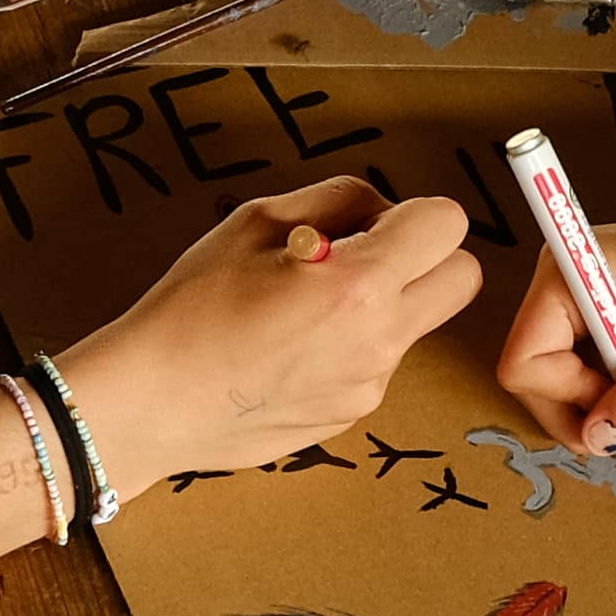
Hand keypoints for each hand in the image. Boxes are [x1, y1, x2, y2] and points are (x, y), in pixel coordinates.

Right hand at [61, 178, 482, 479]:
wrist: (153, 404)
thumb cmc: (191, 309)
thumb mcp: (254, 221)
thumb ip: (334, 200)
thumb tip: (377, 210)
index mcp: (359, 284)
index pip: (448, 225)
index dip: (415, 213)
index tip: (371, 222)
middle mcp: (380, 339)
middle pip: (463, 278)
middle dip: (427, 256)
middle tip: (364, 256)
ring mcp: (370, 384)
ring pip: (417, 322)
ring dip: (386, 303)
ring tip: (306, 307)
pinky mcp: (352, 414)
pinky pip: (378, 363)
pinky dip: (353, 345)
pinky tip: (290, 347)